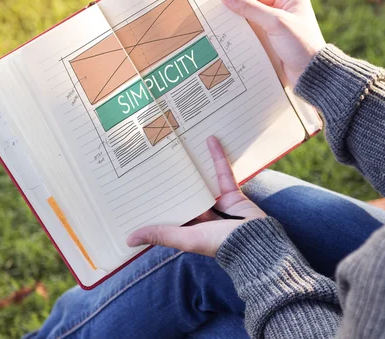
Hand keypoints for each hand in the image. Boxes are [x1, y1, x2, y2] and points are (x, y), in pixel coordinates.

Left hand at [126, 136, 266, 256]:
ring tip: (180, 146)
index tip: (140, 185)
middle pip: (184, 193)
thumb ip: (161, 234)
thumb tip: (128, 240)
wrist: (256, 242)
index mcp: (189, 228)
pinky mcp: (232, 193)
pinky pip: (222, 172)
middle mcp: (202, 215)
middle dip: (172, 178)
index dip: (156, 200)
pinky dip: (218, 157)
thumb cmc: (219, 244)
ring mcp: (217, 203)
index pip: (169, 211)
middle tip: (156, 157)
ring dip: (194, 165)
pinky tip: (210, 140)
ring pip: (202, 181)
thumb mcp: (186, 238)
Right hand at [221, 0, 325, 86]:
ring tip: (223, 31)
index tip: (222, 4)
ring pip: (253, 22)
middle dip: (239, 12)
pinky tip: (234, 42)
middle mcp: (285, 10)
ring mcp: (279, 27)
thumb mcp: (275, 22)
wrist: (310, 74)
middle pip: (254, 6)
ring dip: (241, 27)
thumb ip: (250, 8)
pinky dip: (245, 38)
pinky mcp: (274, 42)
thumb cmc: (300, 44)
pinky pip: (255, 35)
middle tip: (220, 18)